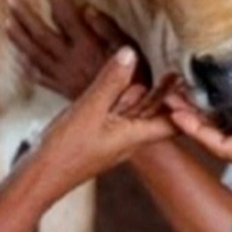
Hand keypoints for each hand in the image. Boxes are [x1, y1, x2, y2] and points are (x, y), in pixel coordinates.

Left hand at [7, 0, 149, 98]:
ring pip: (33, 54)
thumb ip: (108, 28)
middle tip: (11, 0)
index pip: (67, 15)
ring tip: (7, 22)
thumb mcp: (130, 49)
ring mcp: (62, 76)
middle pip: (41, 34)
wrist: (124, 116)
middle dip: (25, 16)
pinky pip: (39, 76)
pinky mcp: (61, 89)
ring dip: (19, 37)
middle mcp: (70, 60)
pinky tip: (20, 59)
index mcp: (87, 46)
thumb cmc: (135, 81)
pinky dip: (27, 66)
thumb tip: (87, 8)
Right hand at [25, 48, 177, 204]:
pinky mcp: (101, 134)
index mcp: (137, 135)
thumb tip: (131, 53)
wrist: (38, 178)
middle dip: (166, 91)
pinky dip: (120, 96)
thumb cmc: (65, 151)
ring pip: (137, 111)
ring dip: (143, 91)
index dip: (188, 103)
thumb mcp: (89, 109)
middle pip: (157, 113)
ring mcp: (116, 137)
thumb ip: (111, 82)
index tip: (193, 80)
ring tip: (155, 67)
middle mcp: (132, 138)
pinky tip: (117, 80)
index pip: (176, 121)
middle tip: (177, 66)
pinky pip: (118, 112)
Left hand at [169, 99, 231, 179]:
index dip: (195, 128)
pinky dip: (225, 124)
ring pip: (230, 142)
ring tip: (187, 100)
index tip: (175, 108)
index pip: (223, 145)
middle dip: (193, 123)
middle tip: (171, 97)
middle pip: (220, 144)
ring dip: (207, 123)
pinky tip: (219, 110)